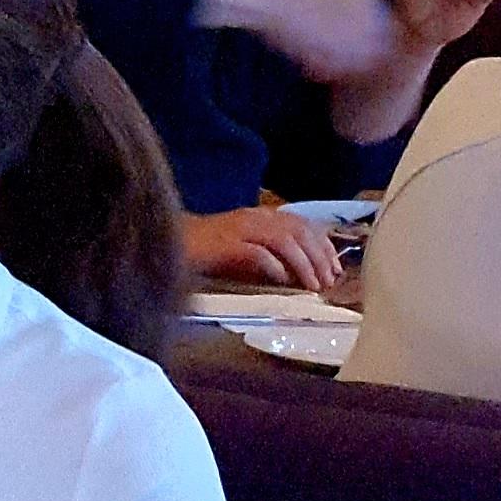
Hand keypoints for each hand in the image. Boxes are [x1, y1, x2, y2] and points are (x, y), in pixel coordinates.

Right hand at [183, 204, 344, 291]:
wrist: (165, 244)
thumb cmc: (203, 252)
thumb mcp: (243, 249)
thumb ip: (268, 255)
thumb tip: (295, 273)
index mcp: (259, 216)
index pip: (302, 223)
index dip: (323, 245)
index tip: (335, 266)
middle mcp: (252, 217)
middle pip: (299, 230)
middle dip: (319, 256)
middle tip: (330, 280)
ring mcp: (238, 229)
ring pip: (284, 240)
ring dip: (303, 264)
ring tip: (313, 285)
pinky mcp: (224, 244)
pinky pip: (257, 253)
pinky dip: (274, 267)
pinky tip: (283, 281)